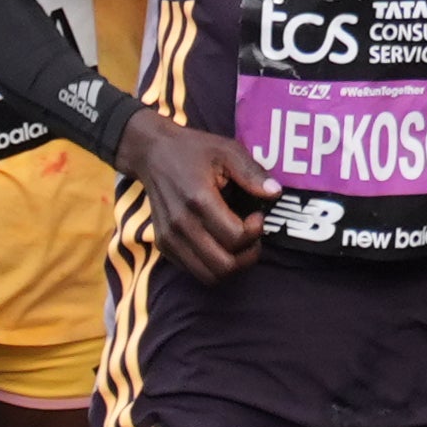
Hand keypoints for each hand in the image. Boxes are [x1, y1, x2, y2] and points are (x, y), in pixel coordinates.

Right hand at [125, 110, 277, 284]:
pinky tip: (220, 244)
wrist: (152, 154)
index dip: (255, 232)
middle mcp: (181, 224)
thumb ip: (252, 172)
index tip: (257, 216)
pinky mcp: (163, 245)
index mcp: (198, 199)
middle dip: (248, 254)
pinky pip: (195, 271)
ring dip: (232, 265)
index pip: (235, 238)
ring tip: (239, 244)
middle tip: (252, 235)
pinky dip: (213, 266)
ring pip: (209, 276)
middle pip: (224, 265)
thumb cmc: (192, 150)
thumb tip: (274, 192)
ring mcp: (169, 238)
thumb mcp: (227, 150)